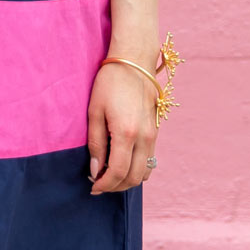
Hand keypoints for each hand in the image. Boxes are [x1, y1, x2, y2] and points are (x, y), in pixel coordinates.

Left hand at [86, 61, 158, 194]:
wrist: (135, 62)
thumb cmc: (110, 83)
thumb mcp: (94, 111)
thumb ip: (95, 143)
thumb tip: (95, 169)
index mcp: (126, 133)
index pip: (118, 172)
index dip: (105, 184)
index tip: (93, 187)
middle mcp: (144, 137)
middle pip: (134, 177)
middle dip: (115, 186)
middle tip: (99, 184)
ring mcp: (153, 135)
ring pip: (145, 172)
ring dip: (128, 180)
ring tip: (110, 176)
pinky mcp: (156, 131)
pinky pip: (150, 160)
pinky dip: (138, 169)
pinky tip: (123, 164)